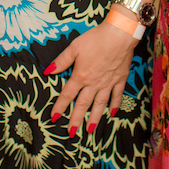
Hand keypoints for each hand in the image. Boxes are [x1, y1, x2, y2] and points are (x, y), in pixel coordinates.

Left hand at [47, 20, 137, 135]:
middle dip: (76, 119)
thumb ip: (61, 61)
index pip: (67, 94)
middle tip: (71, 133)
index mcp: (81, 76)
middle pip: (83, 104)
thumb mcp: (74, 47)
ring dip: (94, 118)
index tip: (54, 118)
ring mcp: (108, 83)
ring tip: (89, 130)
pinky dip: (115, 105)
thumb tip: (48, 71)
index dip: (60, 106)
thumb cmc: (96, 39)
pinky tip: (113, 113)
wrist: (119, 35)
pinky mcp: (120, 79)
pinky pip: (117, 95)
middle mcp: (94, 83)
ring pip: (99, 104)